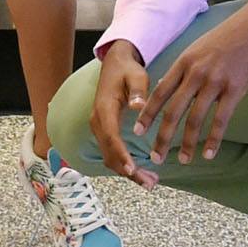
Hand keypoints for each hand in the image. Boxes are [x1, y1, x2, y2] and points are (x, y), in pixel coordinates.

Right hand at [87, 43, 159, 186]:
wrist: (115, 64)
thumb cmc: (127, 70)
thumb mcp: (136, 75)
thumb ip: (138, 91)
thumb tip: (138, 106)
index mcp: (104, 108)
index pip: (111, 136)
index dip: (121, 154)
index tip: (132, 169)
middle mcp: (98, 121)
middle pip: (109, 153)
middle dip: (128, 171)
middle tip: (149, 183)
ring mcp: (99, 128)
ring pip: (110, 157)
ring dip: (127, 172)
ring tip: (150, 182)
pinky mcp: (105, 131)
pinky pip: (112, 152)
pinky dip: (124, 165)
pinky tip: (140, 172)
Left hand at [137, 0, 247, 163]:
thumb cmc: (228, 36)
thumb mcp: (198, 48)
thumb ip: (182, 69)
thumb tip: (164, 87)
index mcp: (184, 62)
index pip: (159, 93)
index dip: (147, 114)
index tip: (138, 132)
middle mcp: (196, 73)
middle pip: (173, 111)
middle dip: (162, 137)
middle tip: (155, 156)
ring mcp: (215, 81)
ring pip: (195, 119)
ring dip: (187, 143)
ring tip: (183, 160)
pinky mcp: (235, 88)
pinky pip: (221, 119)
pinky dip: (213, 139)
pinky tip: (208, 153)